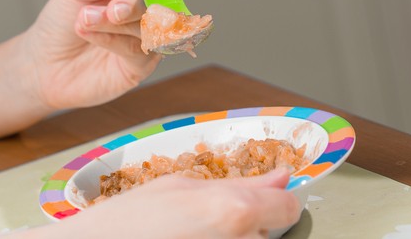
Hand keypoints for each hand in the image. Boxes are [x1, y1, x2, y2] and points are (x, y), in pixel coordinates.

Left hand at [22, 0, 206, 110]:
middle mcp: (154, 10)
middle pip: (172, 0)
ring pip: (154, 25)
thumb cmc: (62, 21)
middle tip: (111, 8)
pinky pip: (139, 49)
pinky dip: (111, 38)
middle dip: (138, 2)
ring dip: (116, 21)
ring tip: (85, 19)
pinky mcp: (142, 65)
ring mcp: (151, 38)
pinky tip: (89, 34)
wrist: (41, 63)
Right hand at [34, 169, 300, 238]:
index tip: (263, 205)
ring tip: (185, 237)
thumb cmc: (122, 224)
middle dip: (244, 227)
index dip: (275, 203)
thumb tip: (283, 178)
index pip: (288, 208)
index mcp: (233, 210)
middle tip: (200, 227)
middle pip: (265, 234)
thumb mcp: (179, 187)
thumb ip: (238, 183)